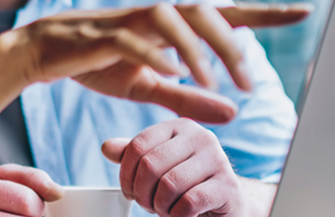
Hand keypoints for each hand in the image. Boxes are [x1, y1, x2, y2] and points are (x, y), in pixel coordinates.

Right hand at [0, 3, 309, 122]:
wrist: (40, 53)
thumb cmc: (95, 63)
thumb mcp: (148, 86)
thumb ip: (189, 97)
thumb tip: (234, 113)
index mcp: (169, 25)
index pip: (224, 13)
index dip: (264, 13)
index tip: (303, 10)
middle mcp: (153, 15)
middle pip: (202, 11)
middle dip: (231, 44)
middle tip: (248, 83)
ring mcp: (126, 21)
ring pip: (170, 17)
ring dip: (196, 48)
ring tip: (211, 80)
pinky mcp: (99, 35)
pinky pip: (131, 38)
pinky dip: (154, 53)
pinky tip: (171, 72)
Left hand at [101, 119, 239, 216]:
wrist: (227, 202)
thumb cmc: (189, 182)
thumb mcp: (160, 165)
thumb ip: (134, 155)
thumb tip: (106, 147)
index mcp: (179, 126)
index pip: (137, 146)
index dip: (126, 175)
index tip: (129, 192)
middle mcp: (200, 137)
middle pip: (150, 165)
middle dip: (142, 193)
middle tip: (147, 205)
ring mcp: (218, 160)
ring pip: (169, 184)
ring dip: (160, 206)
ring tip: (164, 210)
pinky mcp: (228, 186)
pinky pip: (188, 202)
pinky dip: (177, 216)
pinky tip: (180, 216)